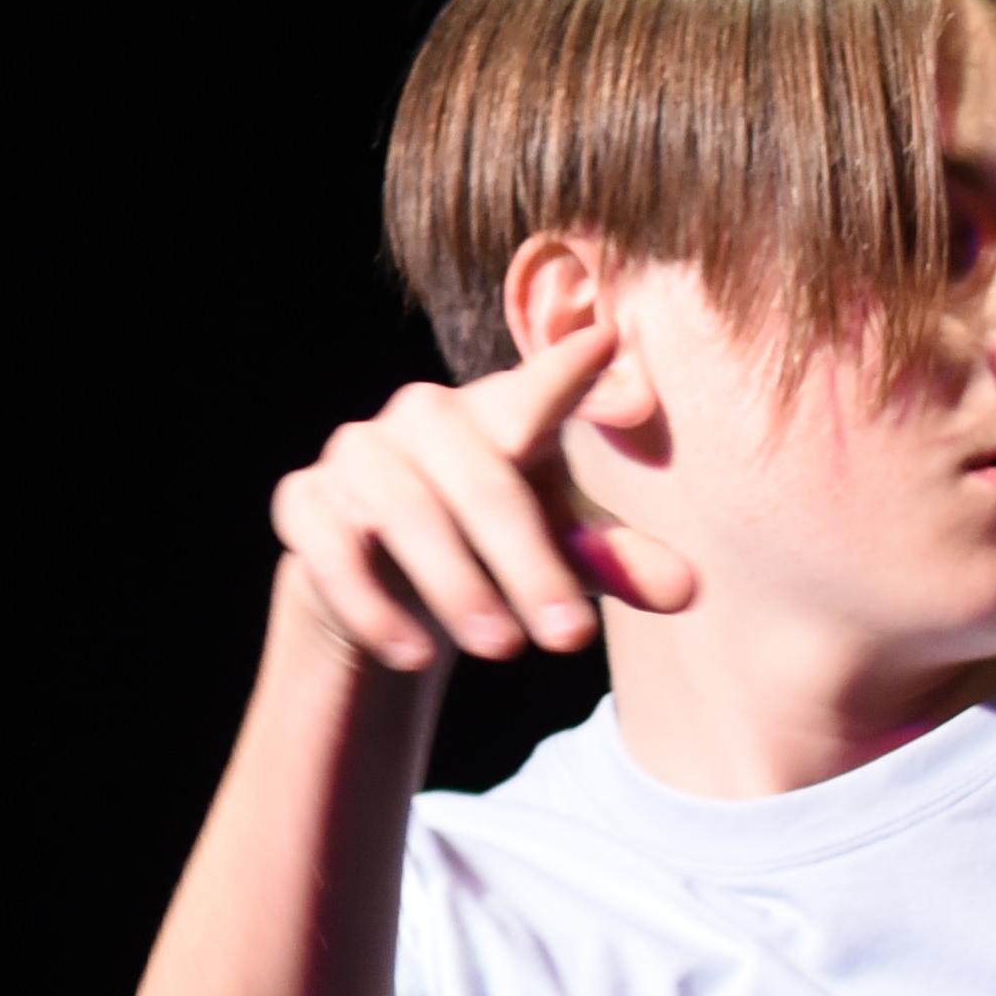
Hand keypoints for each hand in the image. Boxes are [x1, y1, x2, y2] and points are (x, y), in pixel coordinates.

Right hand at [266, 324, 694, 676]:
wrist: (389, 576)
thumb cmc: (496, 543)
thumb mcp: (563, 552)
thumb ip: (617, 562)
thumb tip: (688, 589)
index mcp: (500, 413)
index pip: (538, 388)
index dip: (565, 368)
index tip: (606, 339)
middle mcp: (426, 418)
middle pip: (482, 481)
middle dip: (529, 566)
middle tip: (571, 641)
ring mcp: (360, 455)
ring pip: (405, 513)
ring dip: (456, 587)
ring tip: (502, 650)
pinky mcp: (307, 503)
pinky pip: (332, 548)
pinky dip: (372, 605)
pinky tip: (412, 655)